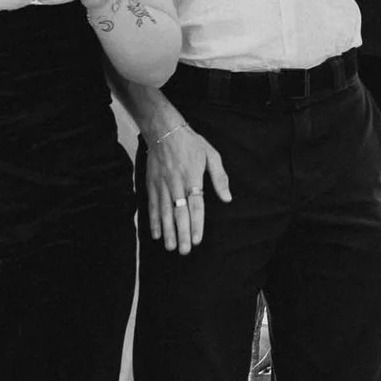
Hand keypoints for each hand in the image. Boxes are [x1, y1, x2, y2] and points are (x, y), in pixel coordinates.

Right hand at [142, 119, 231, 254]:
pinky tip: (156, 234)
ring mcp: (162, 185)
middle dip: (182, 233)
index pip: (196, 205)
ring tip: (171, 247)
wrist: (164, 130)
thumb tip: (228, 198)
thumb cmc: (191, 143)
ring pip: (164, 212)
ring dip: (168, 231)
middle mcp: (176, 184)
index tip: (197, 239)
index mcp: (193, 178)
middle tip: (184, 251)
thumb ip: (219, 177)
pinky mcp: (151, 184)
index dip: (196, 223)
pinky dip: (153, 220)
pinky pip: (152, 205)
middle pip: (179, 213)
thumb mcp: (211, 155)